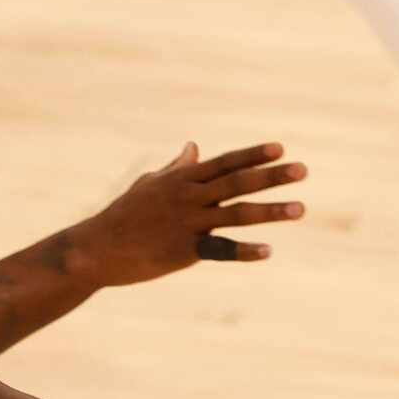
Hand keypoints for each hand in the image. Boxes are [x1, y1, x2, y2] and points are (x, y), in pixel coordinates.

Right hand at [69, 141, 305, 287]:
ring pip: (236, 214)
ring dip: (270, 211)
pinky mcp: (183, 251)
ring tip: (301, 208)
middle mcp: (189, 197)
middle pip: (238, 183)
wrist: (95, 248)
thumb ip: (177, 167)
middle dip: (272, 176)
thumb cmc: (125, 214)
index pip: (225, 163)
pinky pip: (219, 250)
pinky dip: (244, 251)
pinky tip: (268, 251)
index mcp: (183, 180)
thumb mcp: (150, 184)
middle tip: (303, 170)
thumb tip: (193, 146)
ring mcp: (187, 223)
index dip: (253, 155)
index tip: (281, 148)